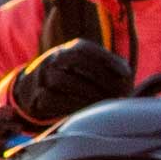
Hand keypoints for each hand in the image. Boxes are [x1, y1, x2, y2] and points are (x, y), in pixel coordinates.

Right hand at [5, 41, 134, 124]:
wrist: (33, 92)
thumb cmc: (73, 81)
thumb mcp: (87, 69)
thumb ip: (108, 69)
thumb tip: (126, 78)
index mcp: (69, 49)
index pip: (87, 48)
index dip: (107, 59)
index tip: (127, 73)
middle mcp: (52, 59)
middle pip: (75, 62)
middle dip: (102, 77)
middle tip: (120, 93)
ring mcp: (41, 77)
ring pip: (62, 80)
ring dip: (88, 92)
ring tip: (106, 102)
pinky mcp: (36, 98)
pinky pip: (53, 99)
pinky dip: (73, 105)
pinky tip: (88, 111)